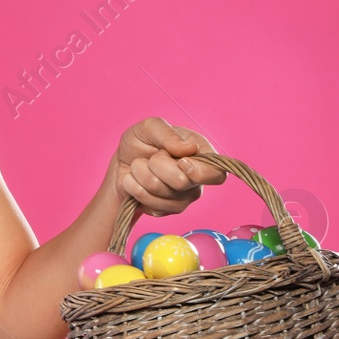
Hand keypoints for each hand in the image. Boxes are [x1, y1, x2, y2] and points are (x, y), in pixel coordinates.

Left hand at [108, 117, 226, 216]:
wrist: (121, 164)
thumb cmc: (140, 143)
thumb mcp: (149, 128)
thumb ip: (168, 134)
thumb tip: (189, 149)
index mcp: (202, 156)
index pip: (217, 174)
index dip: (199, 172)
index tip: (181, 161)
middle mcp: (197, 181)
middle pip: (182, 182)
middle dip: (156, 165)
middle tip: (151, 157)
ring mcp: (183, 199)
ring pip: (160, 191)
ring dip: (140, 174)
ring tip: (139, 166)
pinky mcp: (166, 210)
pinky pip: (148, 202)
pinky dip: (134, 186)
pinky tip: (134, 180)